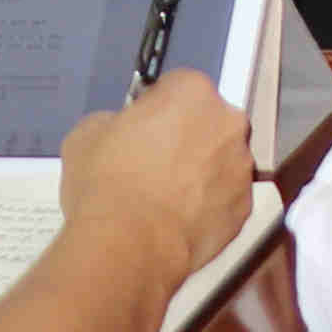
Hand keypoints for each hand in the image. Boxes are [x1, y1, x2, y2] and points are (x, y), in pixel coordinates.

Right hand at [53, 72, 253, 280]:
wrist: (129, 245)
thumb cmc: (106, 182)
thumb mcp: (86, 135)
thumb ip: (114, 121)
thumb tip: (120, 130)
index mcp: (193, 92)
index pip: (178, 87)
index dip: (155, 108)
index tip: (140, 128)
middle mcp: (228, 122)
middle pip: (207, 122)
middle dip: (185, 138)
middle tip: (151, 165)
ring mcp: (241, 166)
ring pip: (221, 161)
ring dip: (200, 172)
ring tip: (163, 200)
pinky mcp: (244, 207)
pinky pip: (225, 199)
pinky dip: (207, 207)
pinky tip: (177, 222)